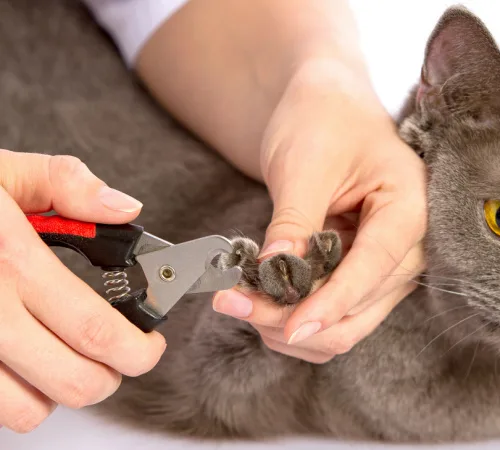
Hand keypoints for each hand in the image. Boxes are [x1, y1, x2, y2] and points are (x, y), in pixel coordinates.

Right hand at [0, 150, 165, 432]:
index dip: (139, 350)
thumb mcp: (2, 172)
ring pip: (29, 410)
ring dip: (60, 392)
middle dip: (112, 375)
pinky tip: (21, 363)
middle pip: (74, 381)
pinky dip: (16, 398)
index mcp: (13, 261)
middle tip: (118, 357)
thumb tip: (123, 208)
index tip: (150, 344)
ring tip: (65, 358)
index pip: (96, 330)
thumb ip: (67, 183)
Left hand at [212, 59, 426, 362]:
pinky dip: (292, 317)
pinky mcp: (362, 278)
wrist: (328, 108)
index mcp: (410, 209)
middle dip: (297, 318)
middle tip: (232, 304)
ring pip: (344, 325)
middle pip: (360, 311)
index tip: (291, 326)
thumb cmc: (324, 120)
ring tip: (236, 300)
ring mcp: (388, 268)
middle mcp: (410, 248)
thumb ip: (294, 222)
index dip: (332, 302)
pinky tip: (256, 299)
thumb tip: (273, 275)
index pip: (375, 268)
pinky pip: (331, 315)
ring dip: (289, 325)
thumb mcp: (303, 165)